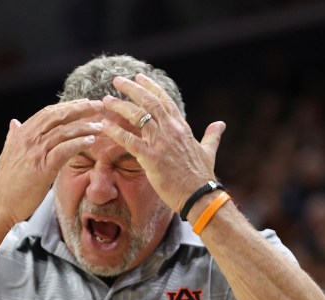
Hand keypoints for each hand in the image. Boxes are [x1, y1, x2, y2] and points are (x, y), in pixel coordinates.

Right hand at [0, 99, 103, 225]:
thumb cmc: (6, 182)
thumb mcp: (8, 153)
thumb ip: (13, 136)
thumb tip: (14, 122)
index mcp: (22, 134)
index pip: (48, 112)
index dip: (68, 106)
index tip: (84, 103)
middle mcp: (29, 139)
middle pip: (58, 116)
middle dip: (80, 109)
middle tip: (98, 105)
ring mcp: (36, 153)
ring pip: (64, 132)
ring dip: (84, 127)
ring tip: (100, 126)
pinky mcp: (43, 168)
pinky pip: (64, 150)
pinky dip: (78, 143)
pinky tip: (90, 141)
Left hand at [99, 74, 224, 211]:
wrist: (199, 195)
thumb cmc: (202, 176)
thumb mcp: (209, 151)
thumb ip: (212, 135)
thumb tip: (220, 124)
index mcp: (182, 127)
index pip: (165, 100)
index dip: (151, 87)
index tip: (139, 77)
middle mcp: (171, 130)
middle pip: (149, 102)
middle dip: (132, 89)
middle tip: (117, 80)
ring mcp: (160, 143)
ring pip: (137, 116)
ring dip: (120, 106)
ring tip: (106, 100)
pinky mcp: (151, 158)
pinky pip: (129, 141)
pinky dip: (115, 132)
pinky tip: (104, 125)